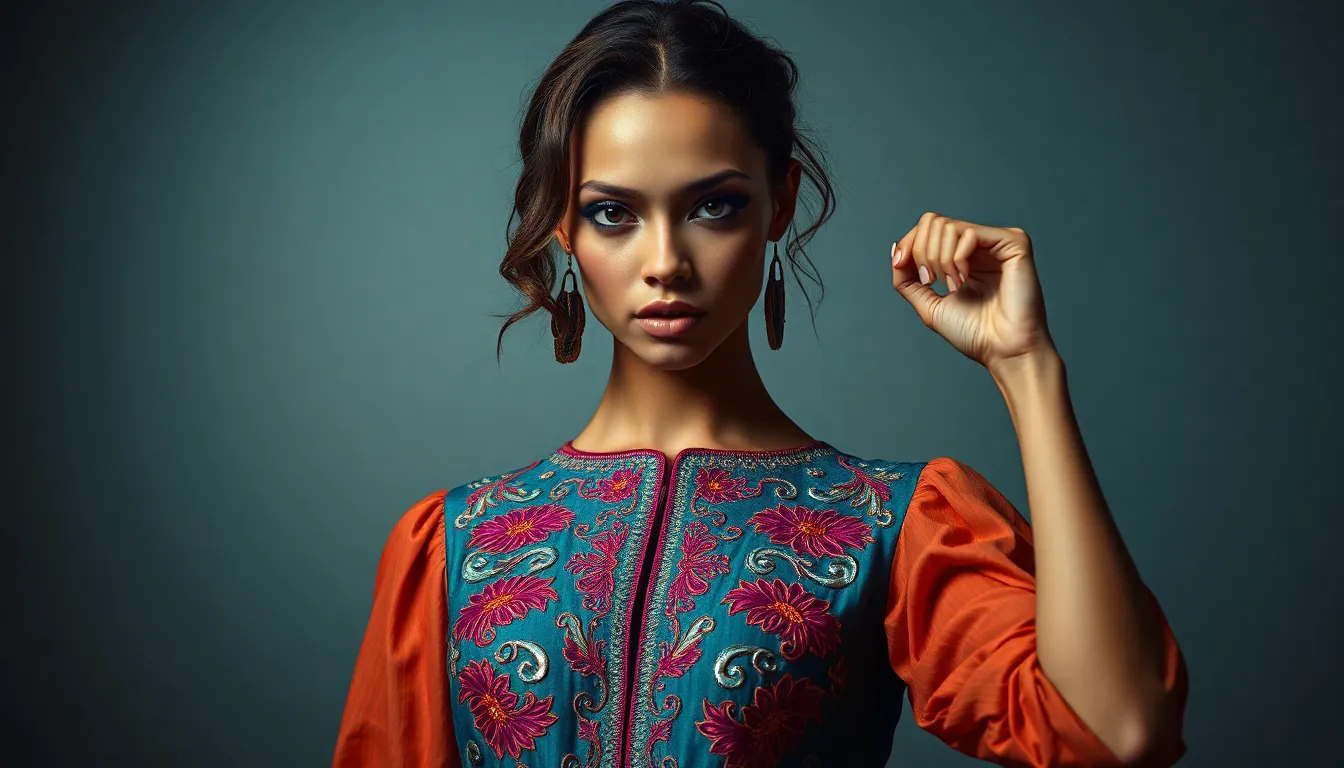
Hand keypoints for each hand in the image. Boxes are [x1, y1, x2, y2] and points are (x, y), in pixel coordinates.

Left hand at [891, 212, 1054, 371]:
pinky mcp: (1014, 243)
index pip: (929, 227)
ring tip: (953, 286)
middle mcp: (981, 245)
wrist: (1003, 351)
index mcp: (964, 256)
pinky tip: (964, 280)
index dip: (908, 243)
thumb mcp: (929, 304)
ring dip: (939, 259)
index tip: (900, 265)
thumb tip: (896, 250)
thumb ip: (908, 280)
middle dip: (922, 252)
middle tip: (932, 281)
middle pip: (933, 221)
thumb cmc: (975, 333)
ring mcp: (998, 242)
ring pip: (948, 225)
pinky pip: (969, 233)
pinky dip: (956, 258)